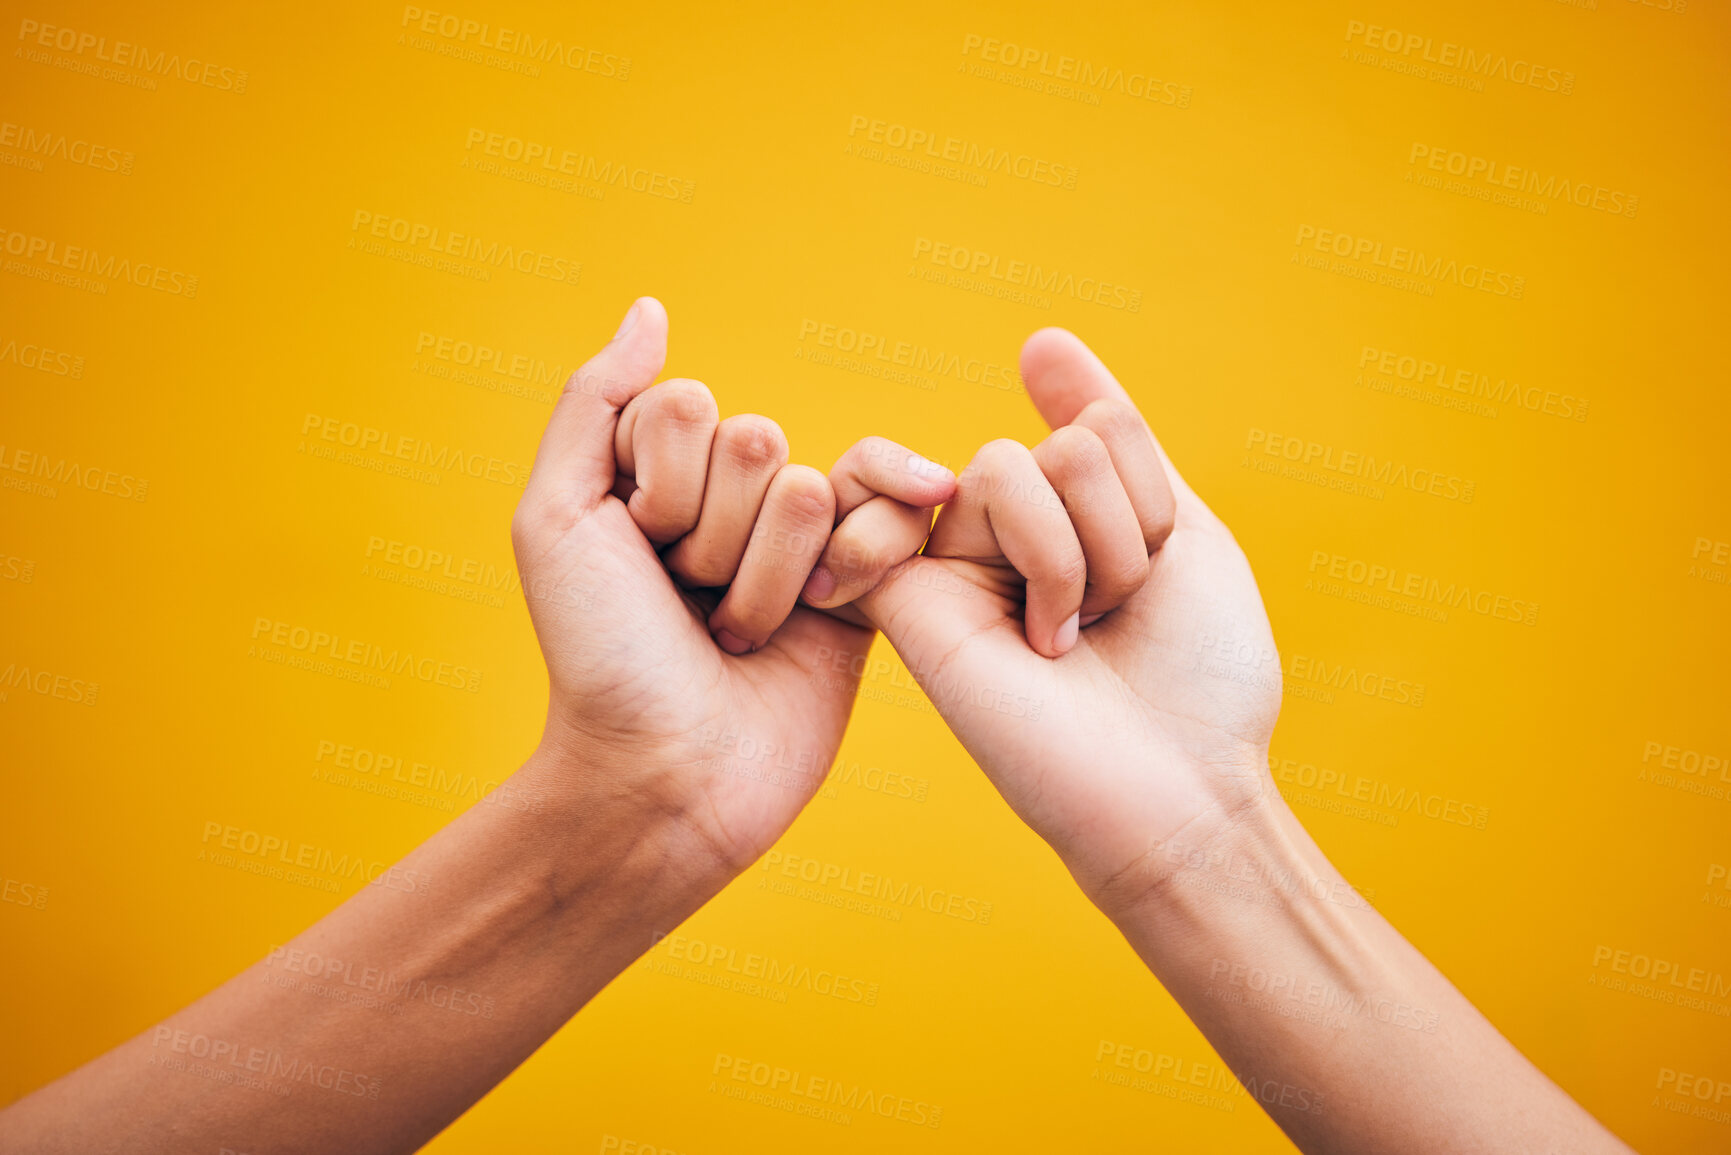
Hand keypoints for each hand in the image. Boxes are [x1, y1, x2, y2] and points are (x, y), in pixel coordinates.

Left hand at [513, 298, 955, 875]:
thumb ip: (592, 403)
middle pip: (753, 441)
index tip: (638, 556)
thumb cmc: (599, 660)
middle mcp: (732, 498)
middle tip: (689, 607)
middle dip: (710, 541)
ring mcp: (802, 539)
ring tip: (737, 637)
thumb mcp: (556, 521)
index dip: (659, 488)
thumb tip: (650, 309)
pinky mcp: (864, 584)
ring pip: (806, 488)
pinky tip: (832, 605)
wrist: (665, 779)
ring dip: (763, 581)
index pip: (688, 405)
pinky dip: (861, 556)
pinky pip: (890, 515)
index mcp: (659, 472)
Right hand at [856, 328, 1281, 909]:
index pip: (1100, 424)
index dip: (1151, 495)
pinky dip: (980, 540)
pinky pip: (922, 501)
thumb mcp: (1181, 529)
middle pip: (1062, 442)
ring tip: (1067, 639)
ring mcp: (954, 562)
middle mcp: (1006, 533)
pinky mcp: (904, 599)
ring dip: (1074, 558)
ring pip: (1006, 464)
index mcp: (1070, 514)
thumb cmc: (1195, 677)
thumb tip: (1039, 337)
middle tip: (1111, 618)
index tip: (1157, 572)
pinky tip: (1010, 628)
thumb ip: (1113, 432)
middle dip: (1120, 531)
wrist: (1177, 788)